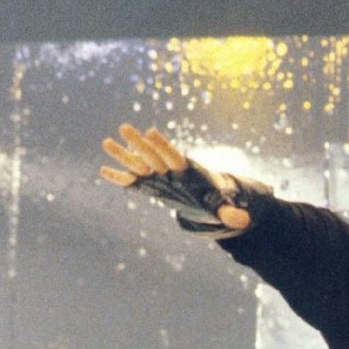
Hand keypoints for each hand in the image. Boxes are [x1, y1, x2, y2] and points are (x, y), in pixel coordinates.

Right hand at [99, 123, 250, 230]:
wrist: (204, 194)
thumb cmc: (213, 196)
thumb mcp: (221, 204)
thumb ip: (230, 212)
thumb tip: (244, 221)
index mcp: (186, 170)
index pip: (173, 155)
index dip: (163, 145)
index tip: (152, 131)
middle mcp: (168, 169)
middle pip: (152, 154)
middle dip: (139, 142)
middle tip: (124, 127)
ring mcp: (156, 175)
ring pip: (138, 163)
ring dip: (123, 154)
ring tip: (106, 142)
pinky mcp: (148, 184)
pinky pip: (131, 181)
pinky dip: (119, 177)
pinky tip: (103, 171)